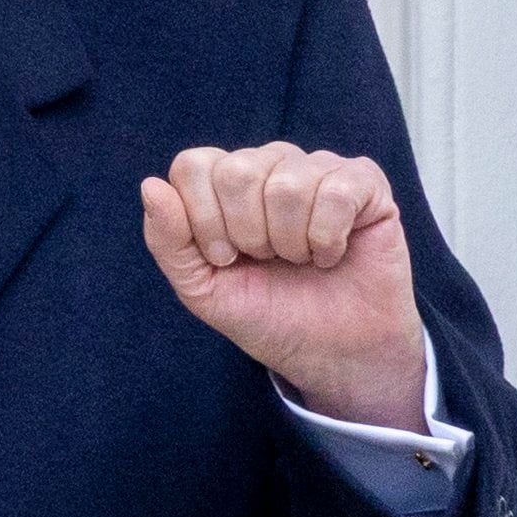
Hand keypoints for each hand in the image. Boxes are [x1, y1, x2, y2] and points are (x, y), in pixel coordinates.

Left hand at [140, 142, 427, 431]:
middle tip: (268, 260)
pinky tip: (332, 255)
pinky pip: (336, 192)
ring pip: (288, 184)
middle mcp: (270, 164)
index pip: (193, 165)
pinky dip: (329, 239)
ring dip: (291, 243)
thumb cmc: (269, 314)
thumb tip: (151, 186)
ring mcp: (318, 167)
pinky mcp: (365, 183)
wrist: (332, 353)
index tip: (225, 258)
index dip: (204, 220)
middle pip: (237, 171)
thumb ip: (168, 241)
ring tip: (301, 260)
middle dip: (248, 235)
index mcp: (226, 181)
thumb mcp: (203, 289)